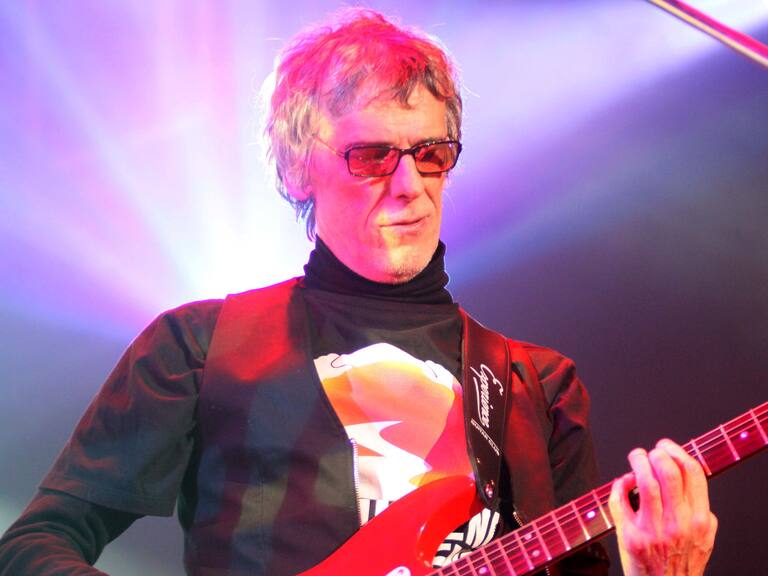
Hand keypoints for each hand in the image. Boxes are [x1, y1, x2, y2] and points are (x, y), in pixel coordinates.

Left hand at [608, 439, 717, 575]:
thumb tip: (683, 477)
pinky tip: (623, 483)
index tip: (665, 446)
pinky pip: (621, 499)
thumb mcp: (702, 538)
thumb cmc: (680, 563)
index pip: (692, 473)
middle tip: (649, 452)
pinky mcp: (631, 536)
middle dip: (656, 453)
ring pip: (645, 481)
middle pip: (668, 471)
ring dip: (637, 462)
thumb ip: (699, 510)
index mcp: (698, 520)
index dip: (677, 452)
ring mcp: (654, 530)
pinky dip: (620, 484)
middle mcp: (678, 523)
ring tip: (635, 458)